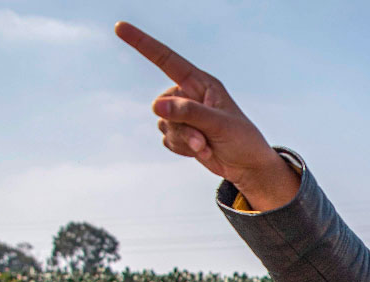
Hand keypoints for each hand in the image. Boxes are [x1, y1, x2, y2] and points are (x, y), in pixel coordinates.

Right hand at [114, 21, 299, 209]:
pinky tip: (202, 151)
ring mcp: (184, 115)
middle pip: (163, 106)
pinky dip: (183, 150)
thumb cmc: (242, 140)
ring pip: (163, 125)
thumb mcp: (219, 124)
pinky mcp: (181, 134)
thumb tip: (157, 106)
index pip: (167, 60)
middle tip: (204, 139)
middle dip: (181, 127)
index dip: (143, 44)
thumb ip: (189, 113)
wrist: (249, 167)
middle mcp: (189, 95)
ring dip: (184, 141)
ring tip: (206, 146)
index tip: (120, 27)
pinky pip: (167, 140)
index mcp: (201, 83)